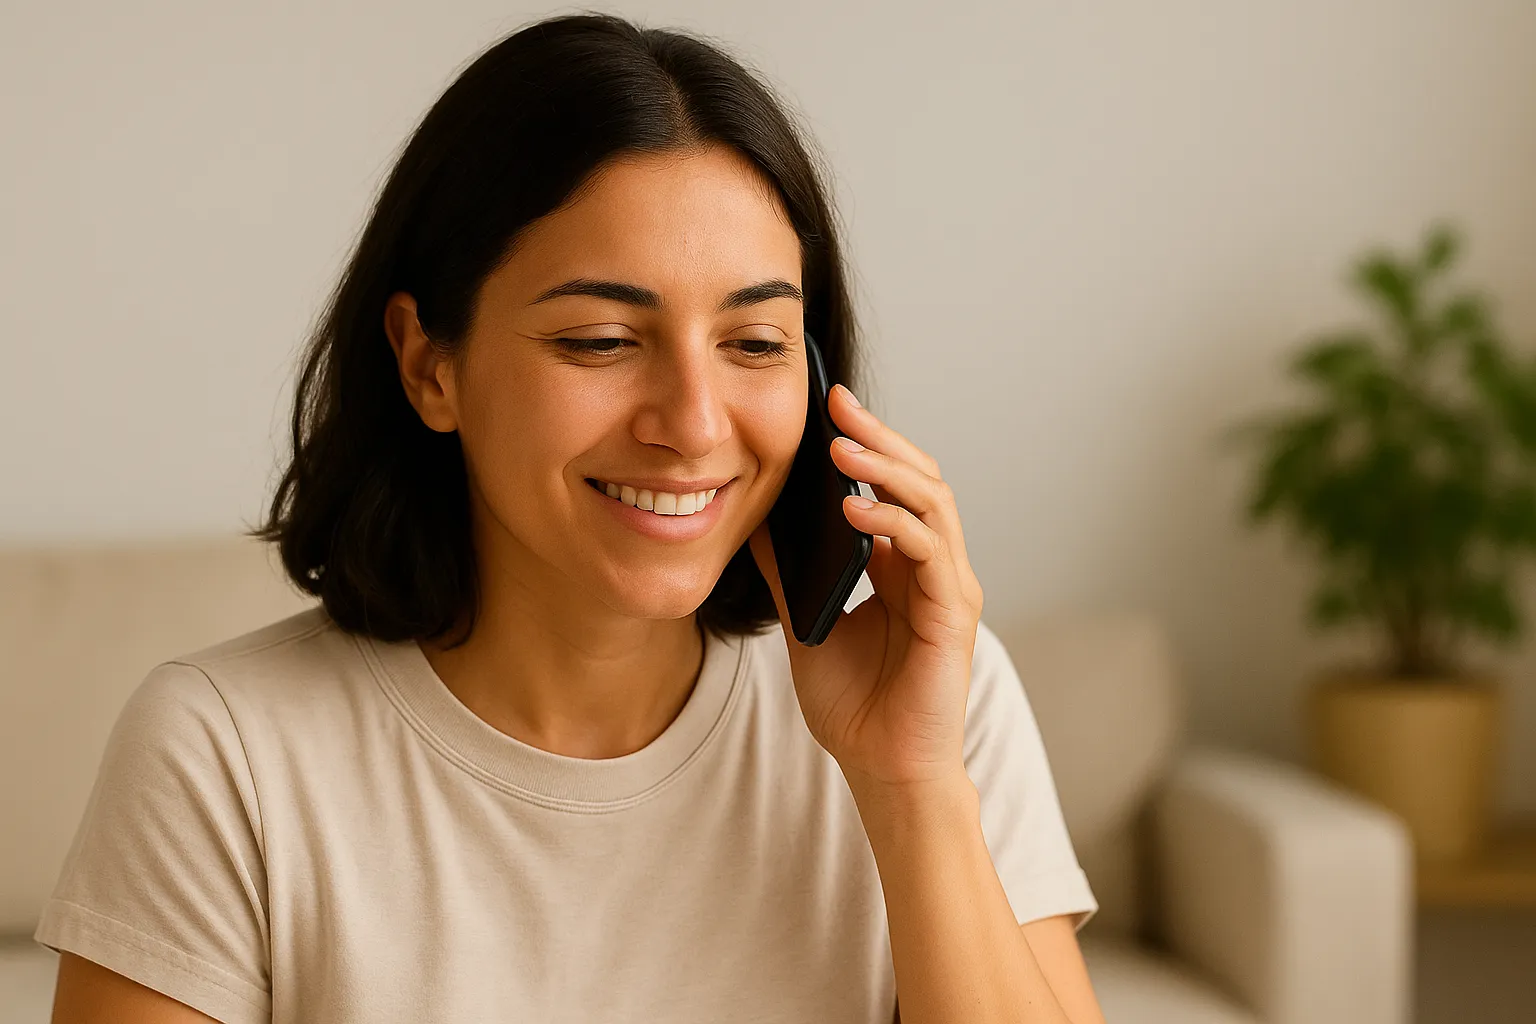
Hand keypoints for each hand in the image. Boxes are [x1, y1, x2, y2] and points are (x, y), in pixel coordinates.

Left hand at [749, 383, 984, 790]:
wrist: (881, 771)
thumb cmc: (854, 706)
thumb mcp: (805, 623)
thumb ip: (789, 573)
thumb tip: (754, 520)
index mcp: (902, 565)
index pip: (893, 485)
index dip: (866, 443)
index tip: (827, 407)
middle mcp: (933, 568)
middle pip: (919, 479)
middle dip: (878, 438)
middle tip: (839, 405)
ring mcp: (949, 588)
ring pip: (933, 503)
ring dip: (887, 471)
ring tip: (842, 450)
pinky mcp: (954, 615)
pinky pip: (929, 552)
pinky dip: (894, 523)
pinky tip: (855, 511)